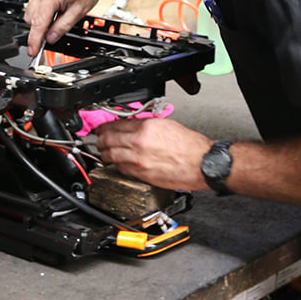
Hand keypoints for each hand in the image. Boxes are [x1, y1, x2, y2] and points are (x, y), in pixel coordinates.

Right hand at [24, 0, 110, 55]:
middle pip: (30, 18)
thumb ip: (62, 27)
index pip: (38, 23)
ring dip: (40, 18)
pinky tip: (56, 8)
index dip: (34, 40)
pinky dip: (42, 9)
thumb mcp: (79, 11)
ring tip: (59, 15)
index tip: (32, 50)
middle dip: (39, 28)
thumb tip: (51, 38)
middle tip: (52, 33)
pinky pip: (34, 1)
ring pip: (30, 10)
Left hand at [94, 116, 210, 191]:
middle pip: (109, 140)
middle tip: (98, 139)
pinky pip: (121, 168)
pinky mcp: (142, 175)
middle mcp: (139, 143)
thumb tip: (132, 126)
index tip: (102, 127)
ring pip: (111, 155)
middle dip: (100, 139)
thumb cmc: (190, 145)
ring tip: (102, 152)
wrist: (202, 163)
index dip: (105, 126)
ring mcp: (138, 160)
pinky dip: (116, 164)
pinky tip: (115, 163)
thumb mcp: (166, 125)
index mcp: (146, 127)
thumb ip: (145, 125)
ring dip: (104, 153)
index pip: (116, 124)